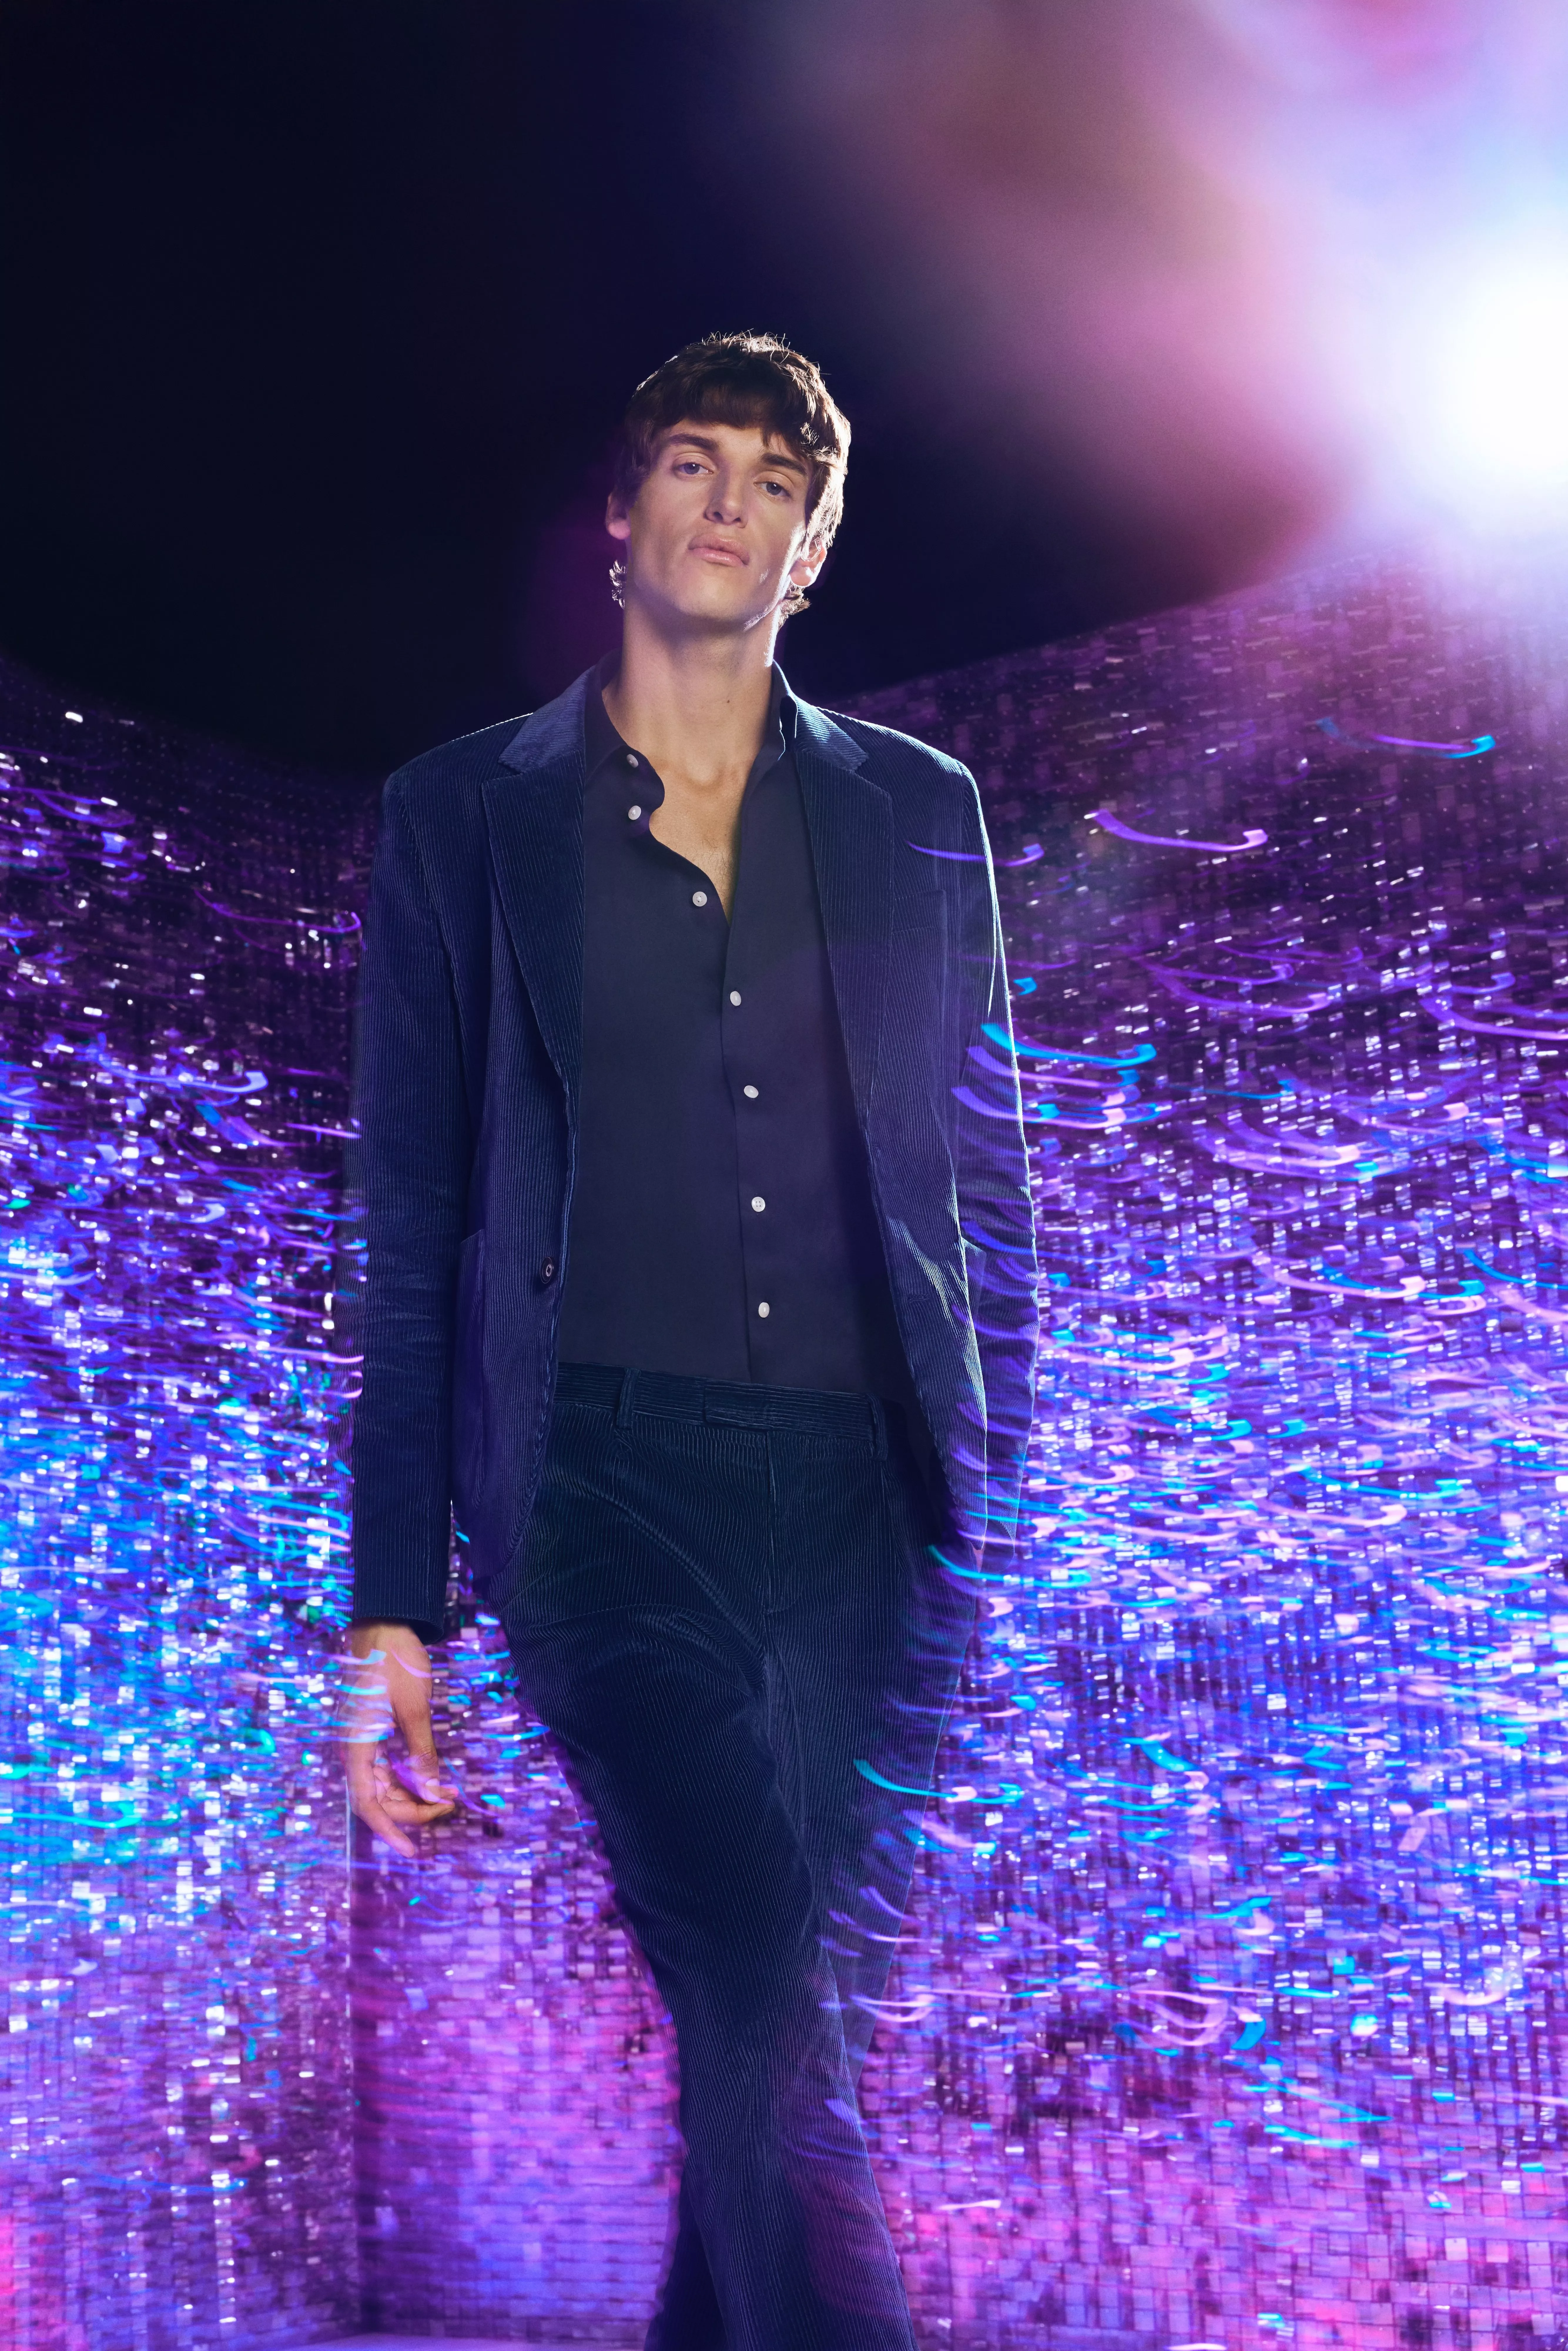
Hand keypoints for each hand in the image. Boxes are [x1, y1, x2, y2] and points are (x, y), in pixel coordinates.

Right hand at [340, 1621, 458, 1856]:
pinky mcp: (376, 1732)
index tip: (414, 1851)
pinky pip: (390, 1766)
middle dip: (414, 1810)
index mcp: (357, 1748)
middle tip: (450, 1806)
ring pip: (387, 1784)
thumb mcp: (413, 1709)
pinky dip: (412, 1776)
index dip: (390, 1831)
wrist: (383, 1625)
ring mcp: (365, 1742)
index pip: (368, 1805)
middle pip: (380, 1798)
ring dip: (415, 1794)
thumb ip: (421, 1754)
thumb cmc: (394, 1663)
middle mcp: (357, 1751)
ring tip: (449, 1795)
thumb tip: (433, 1793)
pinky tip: (434, 1778)